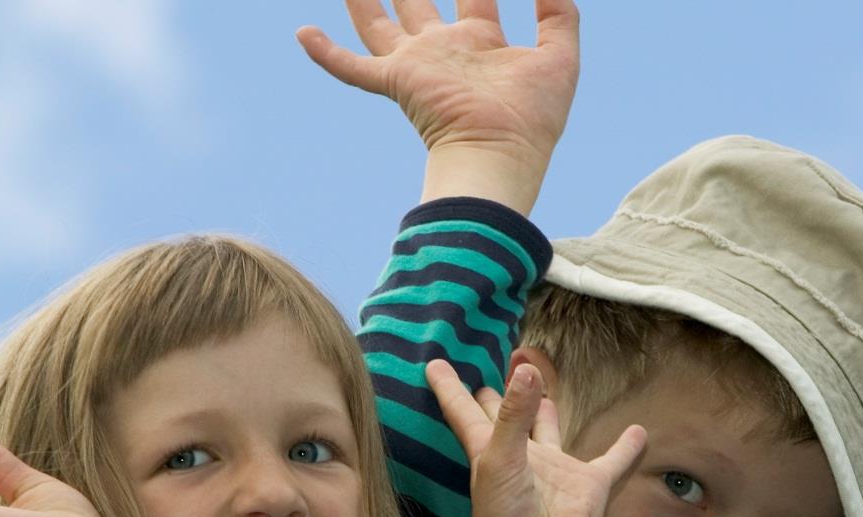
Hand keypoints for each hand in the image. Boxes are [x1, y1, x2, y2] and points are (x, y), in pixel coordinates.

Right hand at [297, 0, 579, 211]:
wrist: (501, 155)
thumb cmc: (533, 119)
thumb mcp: (559, 56)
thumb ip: (559, 14)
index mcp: (480, 44)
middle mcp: (444, 51)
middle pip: (417, 5)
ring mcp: (417, 66)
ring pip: (379, 24)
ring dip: (364, 4)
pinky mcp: (398, 81)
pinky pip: (353, 68)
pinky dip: (327, 54)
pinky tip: (303, 34)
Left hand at [425, 359, 640, 516]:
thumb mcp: (500, 462)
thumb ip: (513, 417)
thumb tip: (527, 371)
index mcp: (487, 453)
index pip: (462, 411)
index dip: (447, 388)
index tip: (433, 363)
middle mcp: (518, 458)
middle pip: (505, 418)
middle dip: (499, 397)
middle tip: (495, 374)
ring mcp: (553, 471)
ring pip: (548, 431)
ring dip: (545, 411)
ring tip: (543, 387)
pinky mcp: (588, 485)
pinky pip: (613, 461)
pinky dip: (627, 448)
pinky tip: (640, 432)